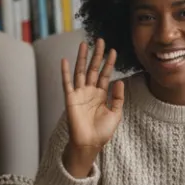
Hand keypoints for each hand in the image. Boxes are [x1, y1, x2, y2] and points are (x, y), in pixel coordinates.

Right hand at [62, 38, 124, 176]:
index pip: (106, 75)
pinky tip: (65, 60)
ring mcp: (79, 93)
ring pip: (81, 71)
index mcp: (101, 95)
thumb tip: (119, 81)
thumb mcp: (116, 114)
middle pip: (93, 69)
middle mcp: (90, 91)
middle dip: (97, 55)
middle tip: (100, 40)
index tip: (114, 50)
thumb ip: (118, 98)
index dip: (109, 63)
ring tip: (84, 44)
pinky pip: (67, 83)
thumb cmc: (102, 131)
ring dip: (82, 58)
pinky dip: (65, 72)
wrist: (90, 143)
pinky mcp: (70, 98)